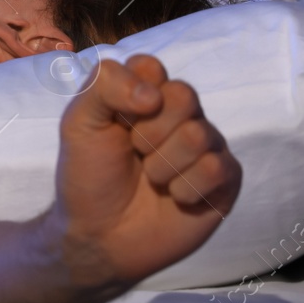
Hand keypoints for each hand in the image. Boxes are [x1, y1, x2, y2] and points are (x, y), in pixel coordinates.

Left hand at [43, 55, 241, 292]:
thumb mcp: (79, 123)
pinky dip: (186, 189)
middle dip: (148, 133)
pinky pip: (217, 168)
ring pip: (199, 135)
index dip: (130, 96)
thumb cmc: (89, 176)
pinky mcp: (224, 180)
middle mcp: (180, 114)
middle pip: (184, 95)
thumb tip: (154, 95)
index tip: (116, 122)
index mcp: (146, 93)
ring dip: (163, 166)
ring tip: (151, 180)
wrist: (99, 236)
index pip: (151, 66)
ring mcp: (206, 145)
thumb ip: (104, 85)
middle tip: (135, 154)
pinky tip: (174, 199)